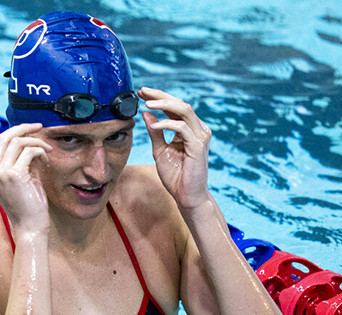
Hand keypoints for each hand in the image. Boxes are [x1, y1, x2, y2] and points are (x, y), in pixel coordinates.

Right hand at [0, 123, 52, 231]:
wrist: (30, 227)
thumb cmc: (30, 206)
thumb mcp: (24, 179)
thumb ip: (24, 162)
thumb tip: (32, 142)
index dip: (15, 131)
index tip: (32, 130)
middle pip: (5, 137)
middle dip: (24, 128)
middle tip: (40, 127)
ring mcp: (1, 173)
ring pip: (17, 142)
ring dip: (36, 142)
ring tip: (48, 150)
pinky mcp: (14, 176)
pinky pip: (29, 152)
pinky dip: (40, 151)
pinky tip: (46, 159)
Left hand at [140, 87, 211, 208]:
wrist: (186, 196)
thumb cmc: (176, 176)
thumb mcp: (160, 150)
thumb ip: (155, 132)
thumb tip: (146, 114)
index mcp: (189, 129)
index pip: (174, 106)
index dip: (158, 97)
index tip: (141, 92)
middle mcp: (197, 129)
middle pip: (180, 103)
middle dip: (160, 95)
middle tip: (142, 91)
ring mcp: (200, 136)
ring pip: (184, 110)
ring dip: (164, 104)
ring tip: (147, 104)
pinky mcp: (198, 145)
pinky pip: (182, 127)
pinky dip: (167, 123)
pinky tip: (154, 126)